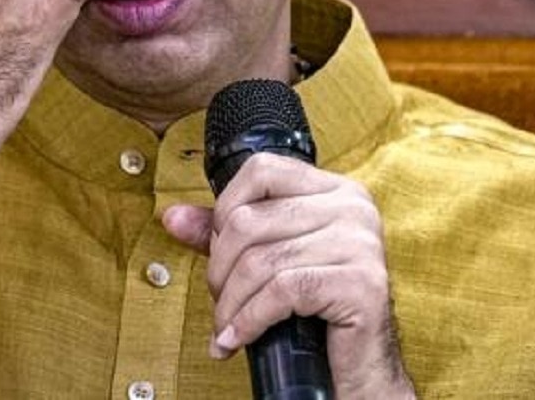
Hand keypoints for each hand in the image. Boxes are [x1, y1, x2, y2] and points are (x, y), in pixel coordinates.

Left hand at [163, 154, 414, 398]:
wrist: (362, 366)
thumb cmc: (315, 308)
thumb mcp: (269, 259)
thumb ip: (225, 232)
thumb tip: (172, 217)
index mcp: (334, 189)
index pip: (262, 169)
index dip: (225, 207)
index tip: (216, 248)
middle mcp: (353, 207)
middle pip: (251, 220)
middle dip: (220, 268)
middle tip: (219, 299)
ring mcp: (361, 243)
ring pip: (262, 261)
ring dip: (230, 303)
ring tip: (224, 327)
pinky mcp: (362, 284)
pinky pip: (282, 292)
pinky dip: (249, 320)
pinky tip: (237, 339)